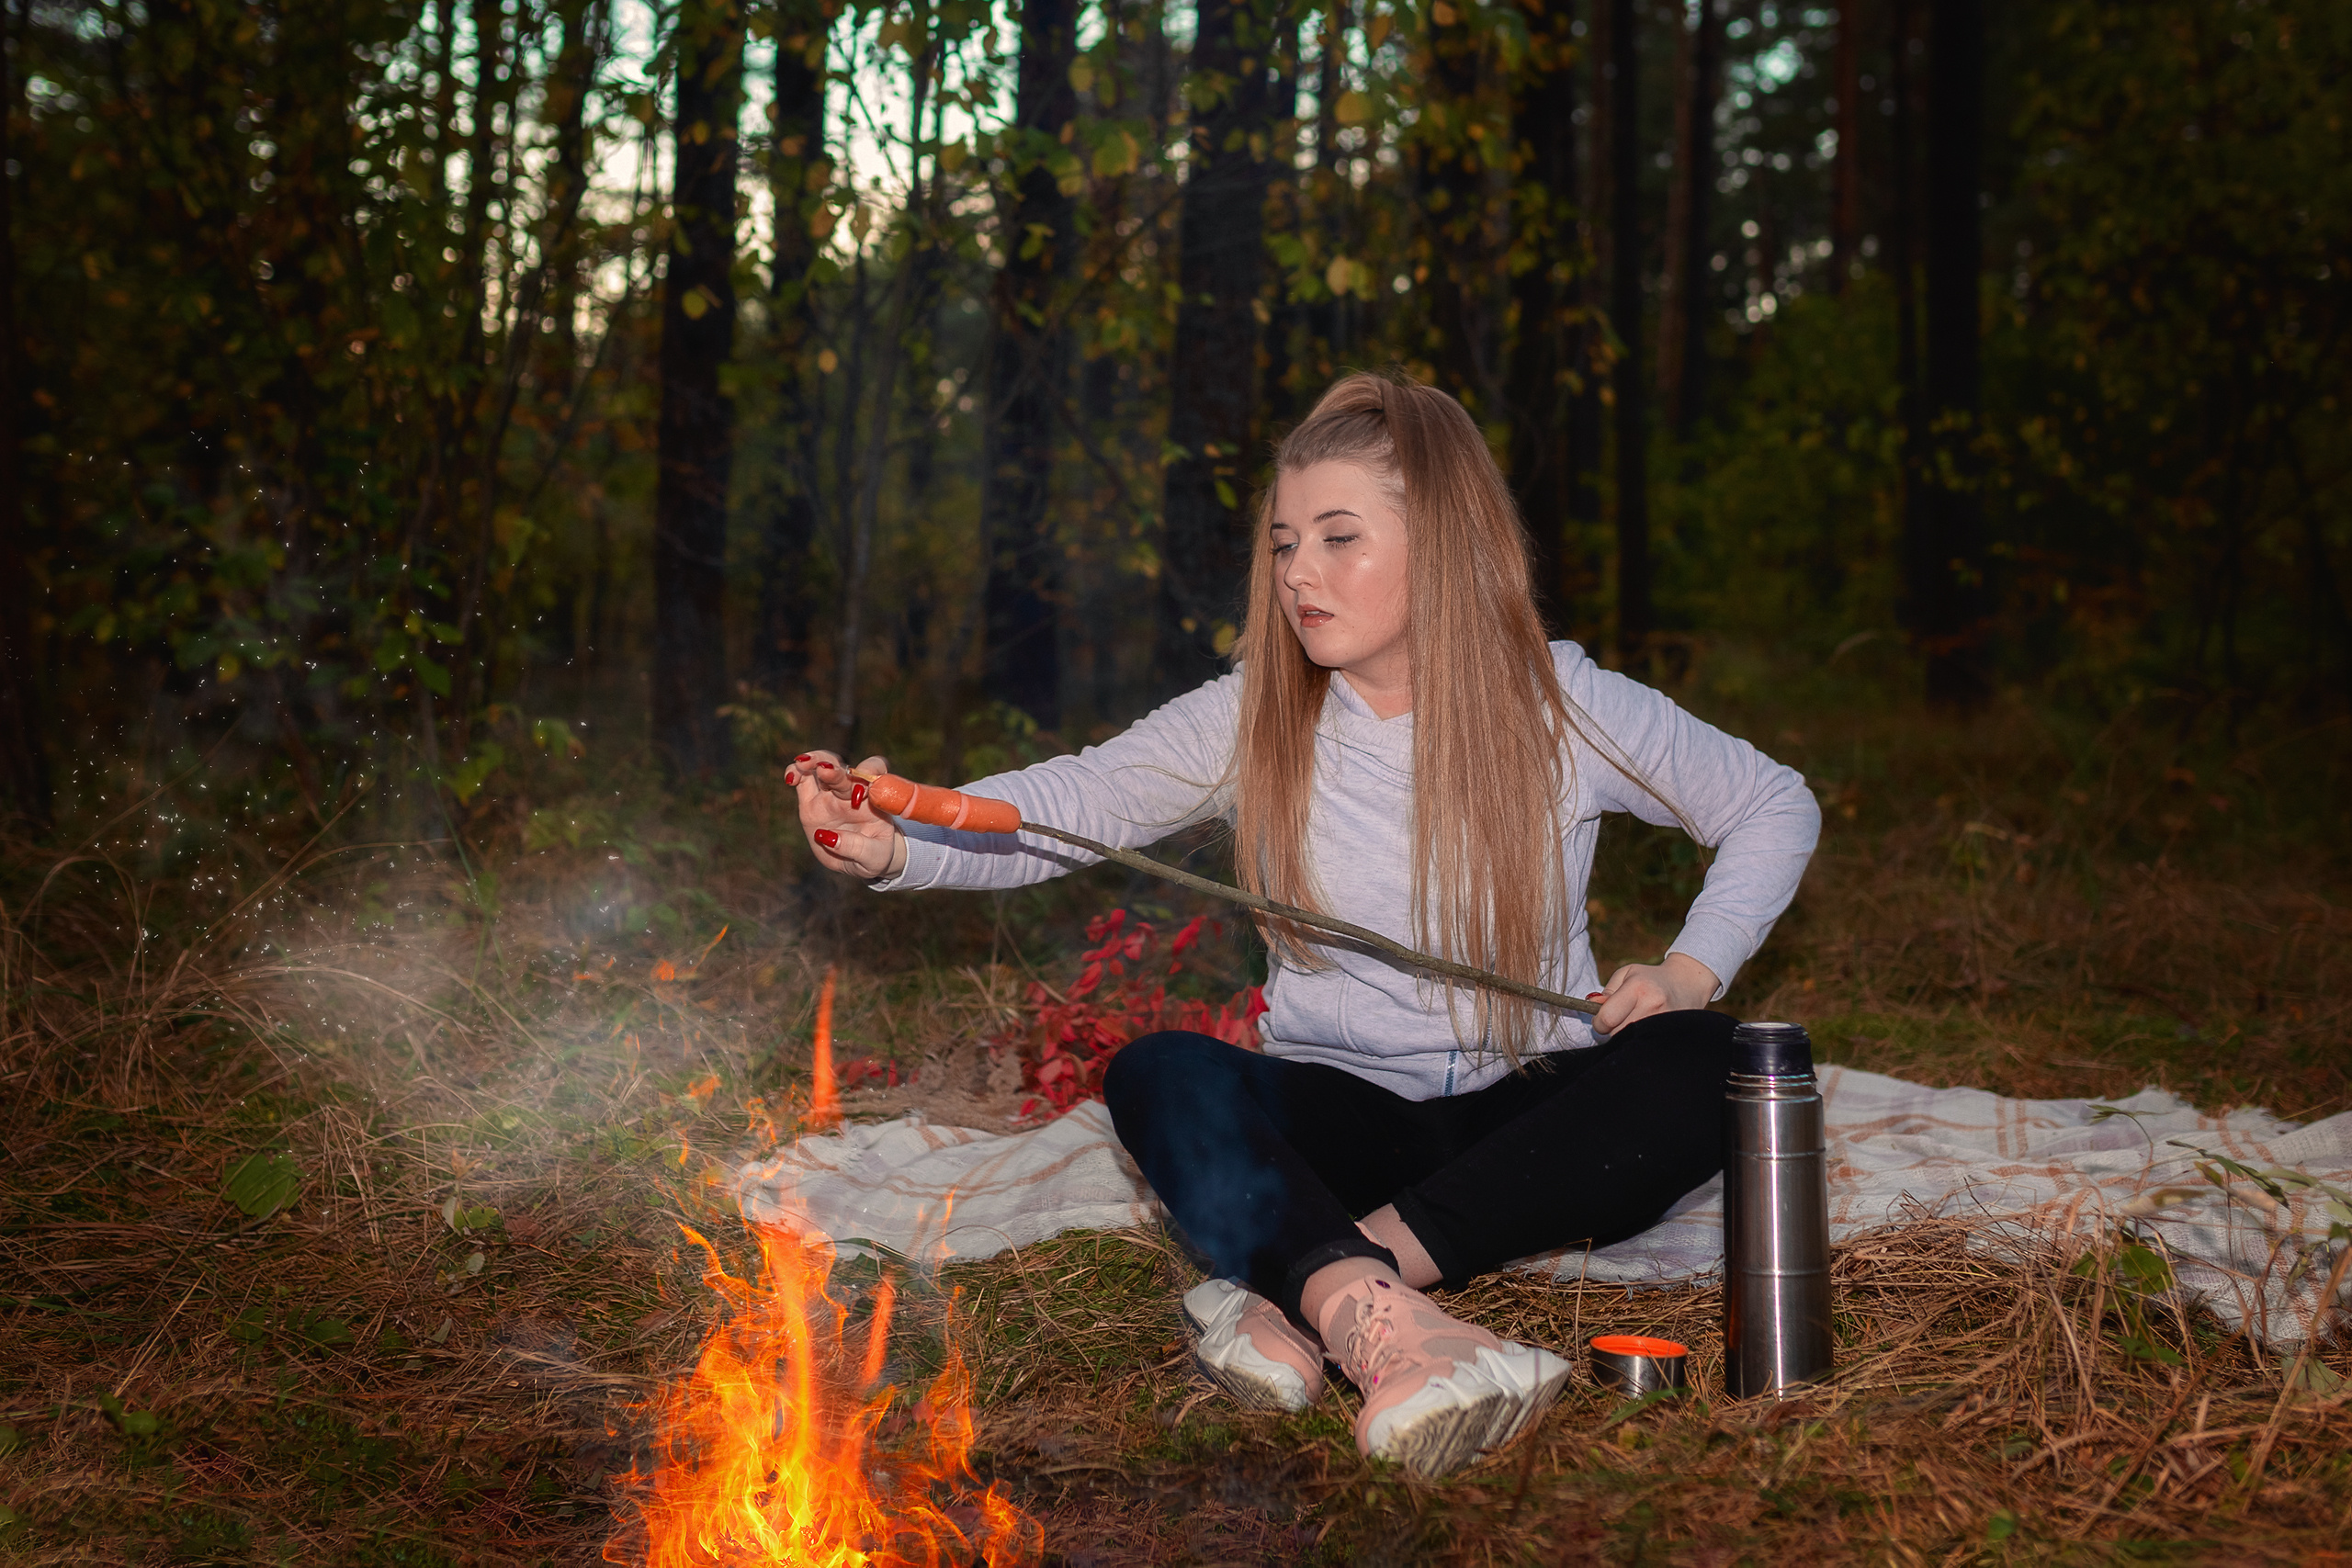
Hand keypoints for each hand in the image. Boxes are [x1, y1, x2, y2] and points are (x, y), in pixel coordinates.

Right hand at [789, 750, 907, 880]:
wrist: (861, 861)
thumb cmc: (875, 855)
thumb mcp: (875, 858)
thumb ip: (859, 848)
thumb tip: (830, 837)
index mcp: (875, 799)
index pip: (876, 772)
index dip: (870, 769)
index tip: (866, 779)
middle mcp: (853, 791)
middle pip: (845, 770)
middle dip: (834, 770)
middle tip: (825, 771)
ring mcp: (831, 794)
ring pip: (822, 766)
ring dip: (814, 761)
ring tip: (802, 765)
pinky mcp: (811, 801)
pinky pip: (803, 780)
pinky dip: (795, 773)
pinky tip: (790, 778)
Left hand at [1588, 952, 1719, 1035]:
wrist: (1686, 984)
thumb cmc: (1650, 978)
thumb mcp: (1626, 974)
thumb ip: (1606, 992)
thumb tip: (1592, 1006)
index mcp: (1638, 988)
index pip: (1607, 1018)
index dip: (1599, 1022)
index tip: (1602, 1020)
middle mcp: (1653, 1006)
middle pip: (1617, 1034)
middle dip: (1612, 1030)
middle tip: (1620, 1020)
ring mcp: (1665, 1022)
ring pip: (1631, 1043)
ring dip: (1626, 1037)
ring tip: (1634, 1022)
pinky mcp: (1672, 1034)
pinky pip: (1646, 1046)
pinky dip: (1640, 1041)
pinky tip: (1644, 1030)